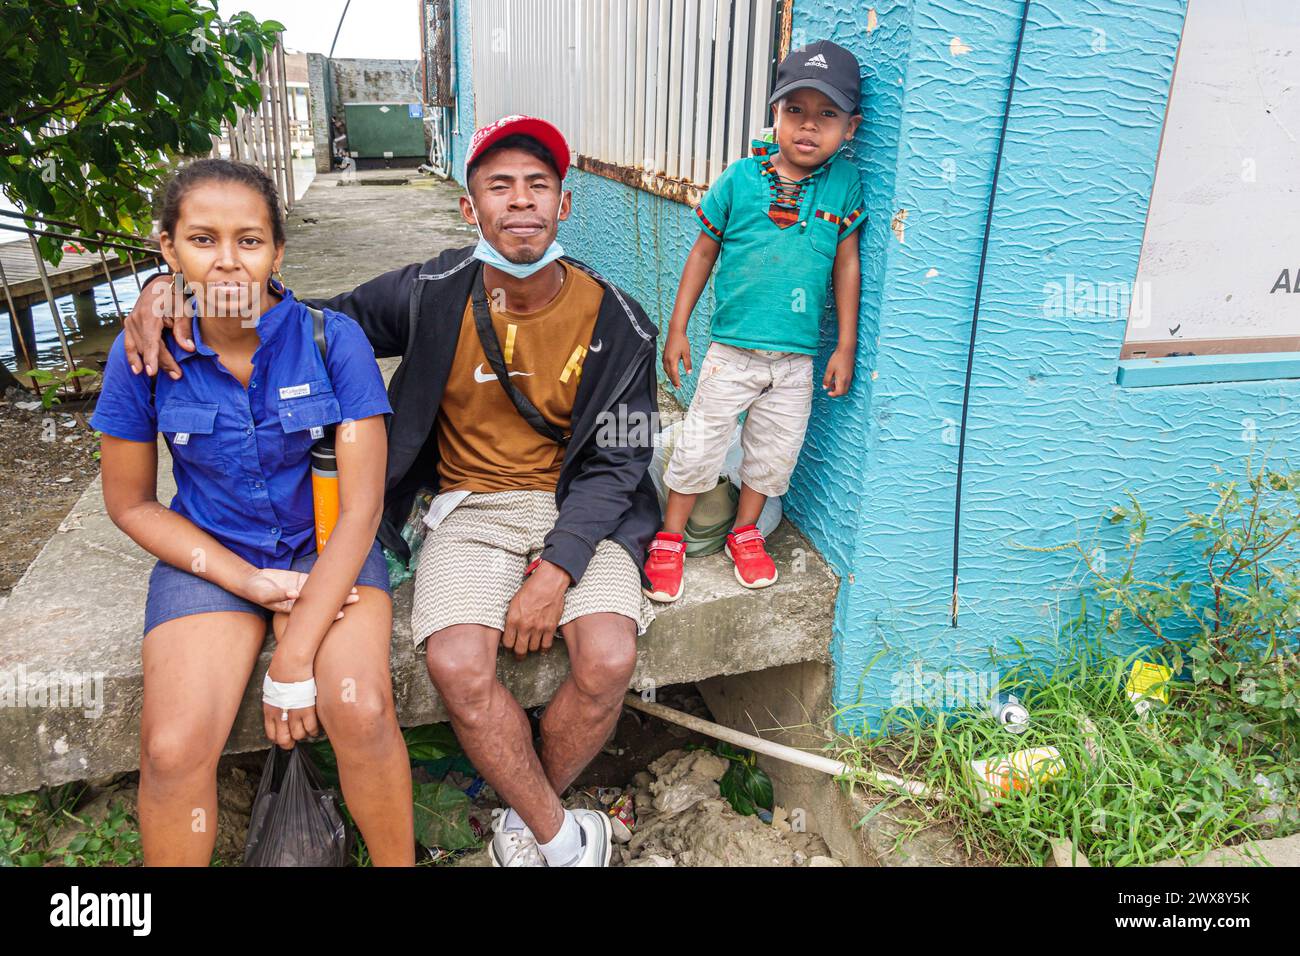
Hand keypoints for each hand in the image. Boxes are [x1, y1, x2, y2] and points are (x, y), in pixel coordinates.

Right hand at [121, 275, 194, 379]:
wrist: (160, 283)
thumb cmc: (175, 294)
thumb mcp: (184, 308)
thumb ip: (184, 328)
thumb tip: (188, 349)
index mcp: (149, 314)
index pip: (150, 340)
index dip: (151, 357)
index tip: (152, 372)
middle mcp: (136, 318)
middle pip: (147, 346)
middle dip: (161, 363)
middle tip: (177, 376)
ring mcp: (130, 322)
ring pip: (138, 347)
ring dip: (148, 363)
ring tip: (159, 376)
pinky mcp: (129, 324)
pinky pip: (129, 343)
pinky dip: (132, 356)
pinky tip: (137, 369)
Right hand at [241, 568, 357, 616]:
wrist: (253, 581)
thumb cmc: (258, 592)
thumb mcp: (266, 594)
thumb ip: (279, 595)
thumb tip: (295, 594)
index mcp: (293, 609)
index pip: (314, 614)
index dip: (328, 615)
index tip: (341, 615)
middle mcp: (301, 601)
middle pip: (323, 603)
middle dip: (339, 601)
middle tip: (356, 599)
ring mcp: (303, 590)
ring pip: (324, 592)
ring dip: (337, 591)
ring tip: (354, 590)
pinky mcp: (301, 579)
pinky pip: (317, 580)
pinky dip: (328, 579)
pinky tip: (340, 579)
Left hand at [263, 652, 320, 748]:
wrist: (290, 663)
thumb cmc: (281, 670)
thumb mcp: (272, 688)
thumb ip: (275, 700)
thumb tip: (279, 702)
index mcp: (269, 710)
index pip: (271, 733)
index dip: (277, 739)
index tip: (283, 737)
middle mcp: (280, 714)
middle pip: (283, 739)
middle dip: (289, 743)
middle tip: (294, 742)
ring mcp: (294, 712)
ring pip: (298, 735)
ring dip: (303, 735)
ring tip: (306, 732)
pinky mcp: (307, 708)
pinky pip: (311, 727)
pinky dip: (314, 730)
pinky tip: (315, 728)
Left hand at [502, 560, 569, 658]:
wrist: (548, 582)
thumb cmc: (531, 589)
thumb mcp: (514, 602)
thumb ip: (511, 618)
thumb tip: (509, 630)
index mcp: (513, 619)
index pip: (507, 643)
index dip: (508, 646)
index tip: (511, 645)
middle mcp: (525, 626)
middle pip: (520, 650)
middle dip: (519, 654)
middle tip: (520, 654)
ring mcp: (538, 628)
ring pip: (533, 649)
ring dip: (531, 648)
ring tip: (531, 645)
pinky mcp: (550, 628)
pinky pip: (546, 646)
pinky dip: (544, 647)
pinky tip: (542, 644)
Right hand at [662, 330, 691, 388]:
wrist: (675, 331)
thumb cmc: (682, 341)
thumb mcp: (687, 353)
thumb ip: (687, 364)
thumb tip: (689, 373)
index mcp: (672, 360)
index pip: (674, 374)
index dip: (676, 381)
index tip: (679, 387)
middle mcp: (666, 360)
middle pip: (669, 373)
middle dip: (673, 380)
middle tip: (677, 386)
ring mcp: (664, 357)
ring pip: (666, 370)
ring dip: (670, 376)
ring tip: (674, 380)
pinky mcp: (664, 355)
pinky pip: (665, 365)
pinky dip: (668, 370)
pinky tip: (671, 371)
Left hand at [823, 347, 854, 397]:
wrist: (846, 350)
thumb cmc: (837, 358)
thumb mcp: (829, 369)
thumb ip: (827, 379)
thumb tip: (825, 388)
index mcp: (842, 379)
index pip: (839, 392)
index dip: (833, 395)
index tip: (828, 393)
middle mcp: (847, 379)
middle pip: (843, 392)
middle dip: (836, 393)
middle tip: (829, 389)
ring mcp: (850, 377)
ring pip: (845, 388)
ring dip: (839, 388)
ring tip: (831, 382)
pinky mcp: (851, 374)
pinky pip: (847, 383)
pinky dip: (841, 384)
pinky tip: (836, 378)